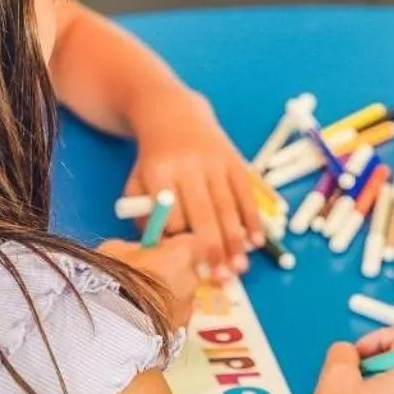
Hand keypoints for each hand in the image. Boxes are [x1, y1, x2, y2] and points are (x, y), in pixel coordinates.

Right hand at [99, 235, 203, 330]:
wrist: (110, 326)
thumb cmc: (111, 282)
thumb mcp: (114, 251)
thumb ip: (134, 248)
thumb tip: (139, 251)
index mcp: (181, 254)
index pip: (191, 243)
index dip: (173, 248)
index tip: (156, 253)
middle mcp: (191, 280)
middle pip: (185, 272)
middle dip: (168, 275)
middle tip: (142, 280)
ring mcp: (188, 309)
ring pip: (179, 298)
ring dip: (164, 299)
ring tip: (137, 305)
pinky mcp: (181, 332)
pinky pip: (173, 319)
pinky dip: (161, 319)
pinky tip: (140, 321)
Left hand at [125, 88, 263, 278]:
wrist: (173, 114)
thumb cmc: (153, 161)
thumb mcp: (136, 182)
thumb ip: (144, 215)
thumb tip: (163, 250)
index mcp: (160, 172)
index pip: (173, 215)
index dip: (180, 242)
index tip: (187, 265)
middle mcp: (189, 165)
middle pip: (204, 213)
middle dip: (214, 249)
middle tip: (222, 278)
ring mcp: (215, 162)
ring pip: (228, 207)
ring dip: (236, 241)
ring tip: (240, 268)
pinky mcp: (235, 160)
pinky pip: (246, 194)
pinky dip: (252, 219)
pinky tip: (257, 242)